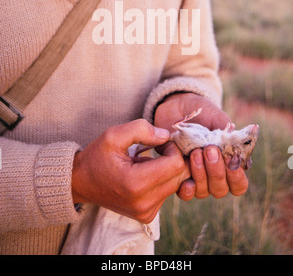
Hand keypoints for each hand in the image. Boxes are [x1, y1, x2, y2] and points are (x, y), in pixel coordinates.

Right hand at [72, 118, 190, 222]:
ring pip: (176, 185)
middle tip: (156, 148)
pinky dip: (162, 181)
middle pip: (180, 176)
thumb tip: (166, 135)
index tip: (158, 142)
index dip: (172, 148)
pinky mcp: (147, 215)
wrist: (80, 182)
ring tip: (147, 162)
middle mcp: (143, 203)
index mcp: (135, 183)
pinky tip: (146, 174)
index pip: (176, 164)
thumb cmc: (97, 156)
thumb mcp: (114, 135)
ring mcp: (146, 212)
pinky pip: (167, 193)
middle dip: (173, 158)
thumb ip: (141, 129)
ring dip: (168, 170)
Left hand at [154, 93, 248, 200]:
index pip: (239, 183)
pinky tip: (186, 180)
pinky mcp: (177, 177)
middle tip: (209, 150)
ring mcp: (196, 178)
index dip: (236, 176)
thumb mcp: (215, 117)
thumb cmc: (201, 113)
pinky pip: (185, 193)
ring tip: (195, 152)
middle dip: (216, 171)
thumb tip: (236, 139)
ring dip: (201, 175)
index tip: (229, 158)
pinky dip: (187, 189)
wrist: (176, 107)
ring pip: (204, 191)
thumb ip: (227, 130)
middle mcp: (213, 175)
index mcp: (228, 163)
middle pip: (220, 189)